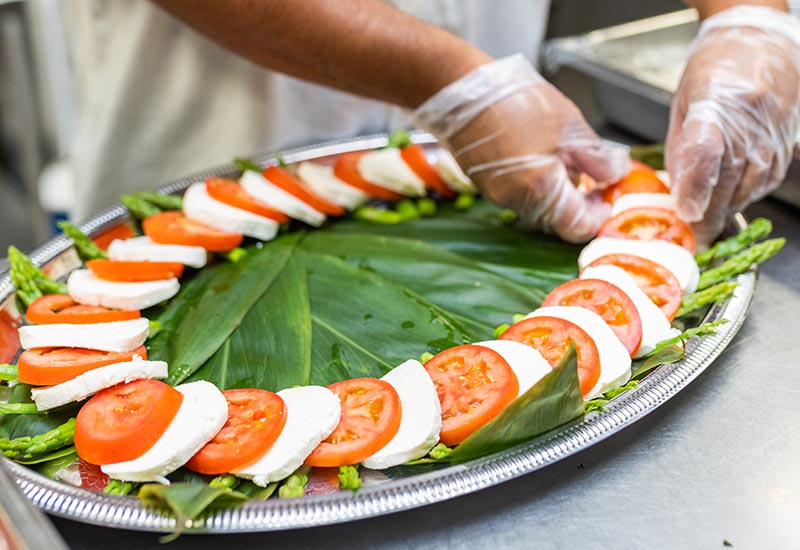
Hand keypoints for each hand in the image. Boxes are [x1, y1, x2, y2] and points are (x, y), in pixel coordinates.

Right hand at [412, 54, 629, 242]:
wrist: (460, 91)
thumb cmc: (513, 103)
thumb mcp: (570, 126)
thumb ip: (598, 158)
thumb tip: (616, 174)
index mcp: (542, 192)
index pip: (579, 227)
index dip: (599, 214)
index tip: (608, 194)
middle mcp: (518, 202)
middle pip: (558, 218)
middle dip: (580, 199)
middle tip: (596, 172)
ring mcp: (498, 195)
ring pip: (539, 204)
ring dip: (558, 188)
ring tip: (565, 153)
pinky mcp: (486, 183)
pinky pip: (520, 192)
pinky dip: (536, 179)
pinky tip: (539, 149)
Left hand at [666, 6, 799, 243]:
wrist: (758, 39)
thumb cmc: (712, 71)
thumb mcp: (682, 106)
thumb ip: (681, 150)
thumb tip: (679, 196)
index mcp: (714, 101)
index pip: (705, 151)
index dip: (697, 187)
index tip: (687, 213)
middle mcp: (750, 117)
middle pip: (729, 178)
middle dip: (709, 214)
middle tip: (694, 237)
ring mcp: (774, 129)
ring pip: (751, 185)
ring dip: (728, 207)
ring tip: (710, 219)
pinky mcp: (789, 139)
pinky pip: (768, 178)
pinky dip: (748, 193)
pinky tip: (734, 196)